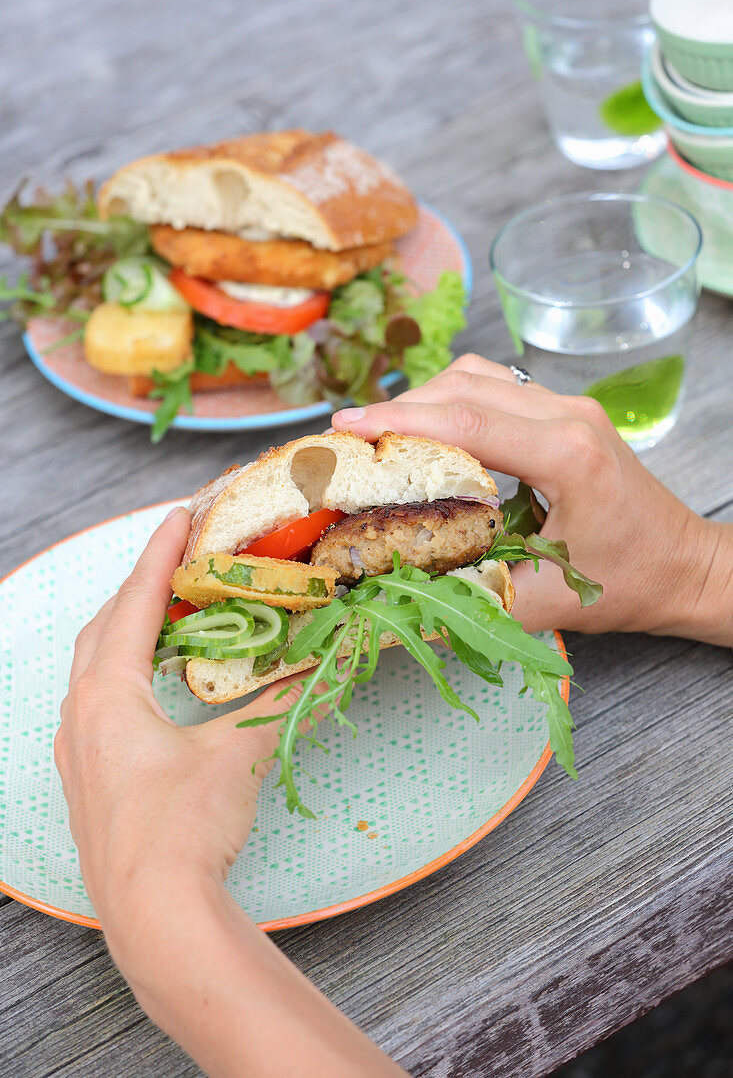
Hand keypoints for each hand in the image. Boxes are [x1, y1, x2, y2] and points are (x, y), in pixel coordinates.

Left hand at [55, 506, 308, 947]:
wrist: (155, 917)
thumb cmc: (185, 828)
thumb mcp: (238, 752)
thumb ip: (282, 699)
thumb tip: (325, 661)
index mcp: (108, 694)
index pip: (134, 605)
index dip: (159, 557)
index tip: (179, 517)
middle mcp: (82, 717)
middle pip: (105, 630)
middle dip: (140, 590)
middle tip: (176, 561)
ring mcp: (80, 754)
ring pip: (96, 671)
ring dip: (130, 634)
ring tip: (169, 617)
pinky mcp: (90, 784)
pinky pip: (100, 707)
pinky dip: (127, 678)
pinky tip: (154, 690)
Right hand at [333, 355, 732, 645]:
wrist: (686, 565)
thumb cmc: (628, 584)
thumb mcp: (542, 602)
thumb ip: (467, 595)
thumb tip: (394, 594)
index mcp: (568, 454)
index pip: (466, 421)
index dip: (398, 421)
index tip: (344, 428)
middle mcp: (569, 416)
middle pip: (464, 386)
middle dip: (400, 408)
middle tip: (350, 438)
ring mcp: (570, 406)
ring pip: (478, 377)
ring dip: (425, 398)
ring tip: (381, 434)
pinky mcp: (567, 412)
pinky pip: (497, 388)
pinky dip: (453, 401)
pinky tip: (429, 430)